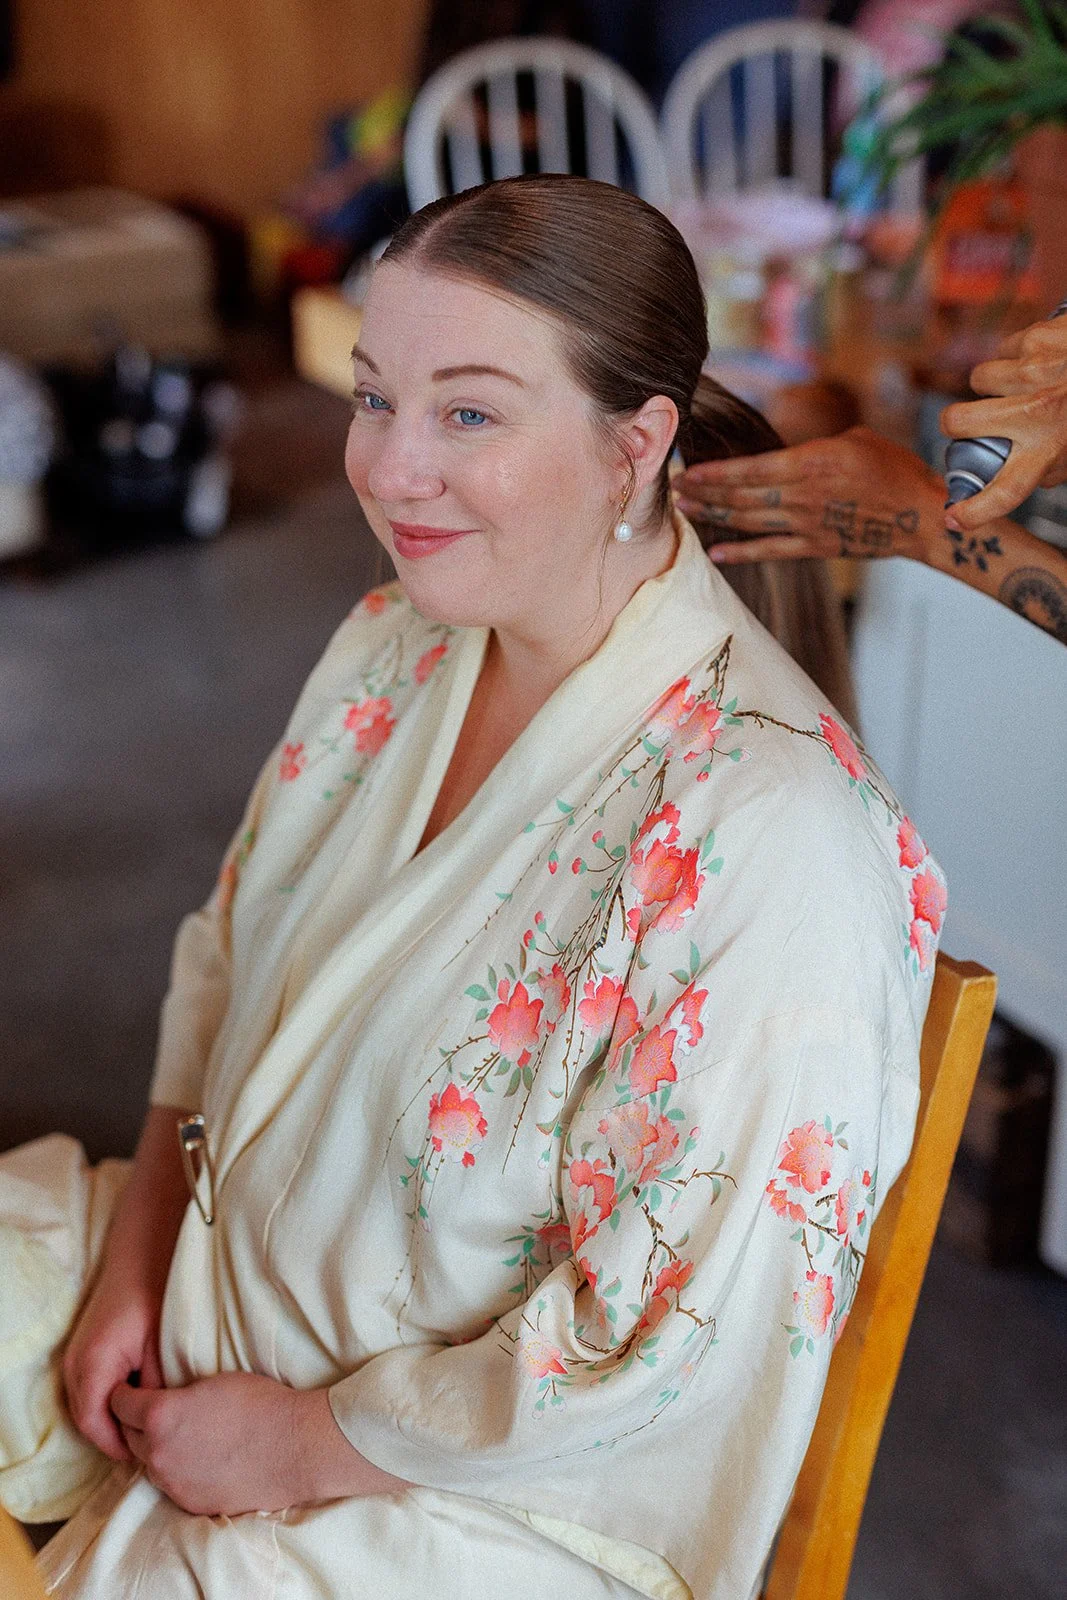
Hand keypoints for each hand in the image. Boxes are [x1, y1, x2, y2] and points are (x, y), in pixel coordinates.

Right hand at [63, 1262, 164, 1461]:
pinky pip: (86, 1390)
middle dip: (112, 1436)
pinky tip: (132, 1402)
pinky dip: (104, 1402)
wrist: (141, 1260)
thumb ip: (155, 1391)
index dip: (116, 1445)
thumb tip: (155, 1423)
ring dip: (108, 1420)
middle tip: (145, 1446)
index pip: (94, 1424)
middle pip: (85, 1419)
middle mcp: (75, 1364)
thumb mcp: (161, 1350)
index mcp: (94, 1365)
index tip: (143, 1454)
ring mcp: (73, 1357)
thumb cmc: (154, 1299)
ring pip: (84, 1406)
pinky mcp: (81, 1351)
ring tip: (140, 1428)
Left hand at [110, 1372, 405, 1515]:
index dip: (124, 1392)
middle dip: (136, 1422)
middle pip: (127, 1436)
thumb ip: (175, 1393)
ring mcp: (173, 1483)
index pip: (118, 1404)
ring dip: (157, 1448)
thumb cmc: (258, 1403)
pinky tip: (201, 1456)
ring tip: (183, 1434)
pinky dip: (178, 1470)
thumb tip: (160, 1398)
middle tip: (157, 1410)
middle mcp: (157, 1453)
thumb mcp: (211, 1381)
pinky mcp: (190, 1503)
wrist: (294, 1446)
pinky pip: (172, 1484)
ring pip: (149, 1462)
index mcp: (159, 1416)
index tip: (133, 1388)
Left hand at [674, 427, 944, 565]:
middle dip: (703, 492)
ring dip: (713, 516)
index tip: (686, 468)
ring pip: (747, 521)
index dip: (712, 472)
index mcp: (809, 462)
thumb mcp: (853, 439)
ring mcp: (805, 524)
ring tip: (686, 511)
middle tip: (674, 488)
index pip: (747, 469)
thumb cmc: (893, 469)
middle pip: (739, 495)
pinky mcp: (813, 547)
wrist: (920, 514)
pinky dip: (741, 552)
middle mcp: (801, 495)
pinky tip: (717, 552)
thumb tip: (788, 453)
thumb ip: (814, 447)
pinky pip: (769, 551)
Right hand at [941, 316, 1066, 530]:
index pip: (1006, 489)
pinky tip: (1043, 358)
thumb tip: (1027, 474)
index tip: (954, 519)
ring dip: (994, 382)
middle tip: (965, 422)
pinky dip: (1018, 354)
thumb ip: (1054, 467)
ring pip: (980, 378)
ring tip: (1024, 383)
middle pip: (958, 421)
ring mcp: (1033, 372)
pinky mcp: (1037, 338)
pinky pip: (1006, 348)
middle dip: (954, 423)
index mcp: (1051, 448)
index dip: (975, 510)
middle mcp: (1037, 411)